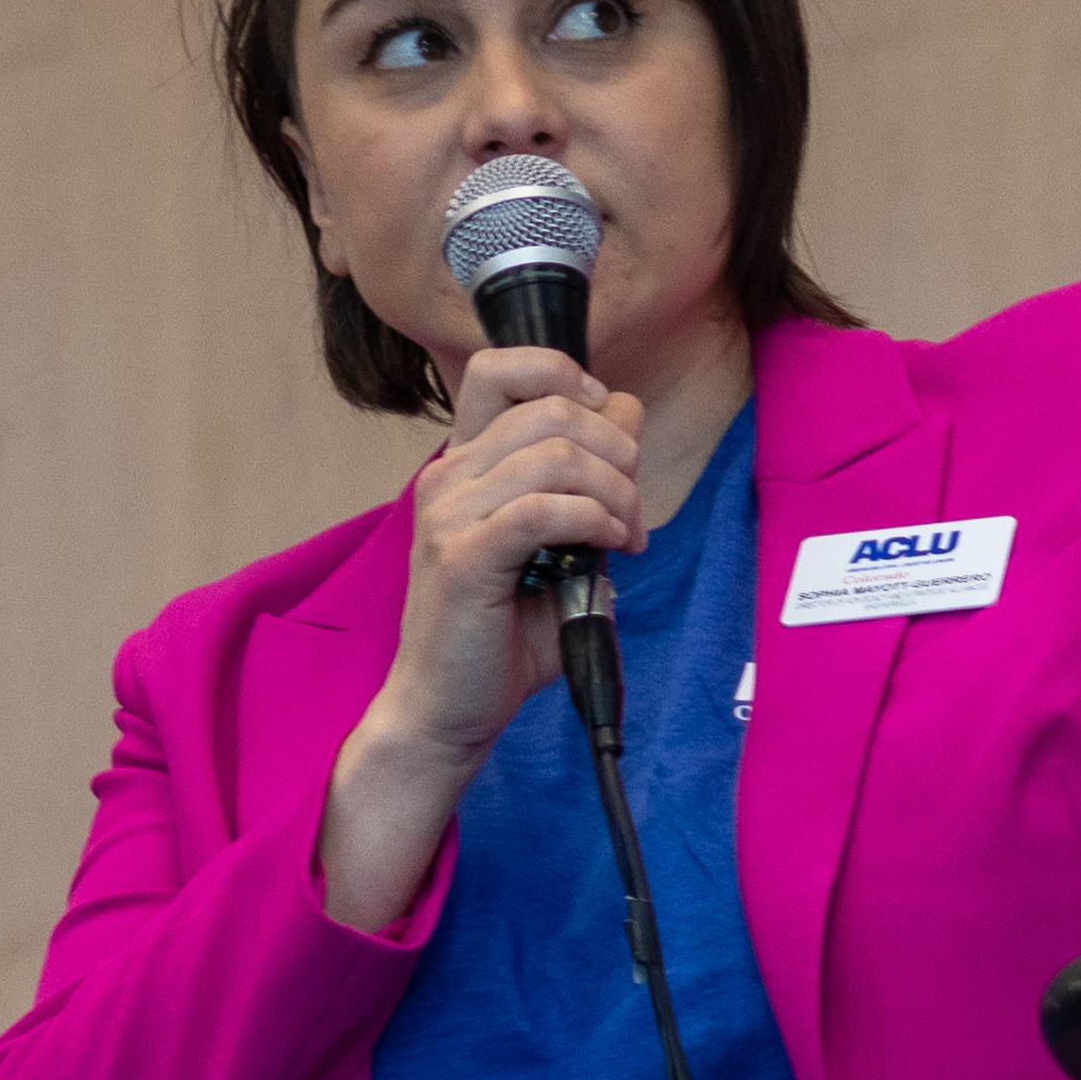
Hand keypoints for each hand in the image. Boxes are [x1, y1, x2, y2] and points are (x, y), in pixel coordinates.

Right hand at [322, 346, 643, 926]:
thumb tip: (630, 419)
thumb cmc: (500, 637)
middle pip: (549, 406)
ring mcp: (450, 514)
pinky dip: (595, 521)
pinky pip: (545, 509)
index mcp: (465, 466)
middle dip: (616, 448)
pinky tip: (613, 547)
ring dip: (615, 491)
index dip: (567, 376)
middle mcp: (450, 477)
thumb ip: (587, 484)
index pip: (502, 368)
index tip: (610, 426)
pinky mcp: (463, 556)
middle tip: (632, 504)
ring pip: (555, 454)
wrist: (448, 711)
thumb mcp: (556, 547)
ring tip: (628, 535)